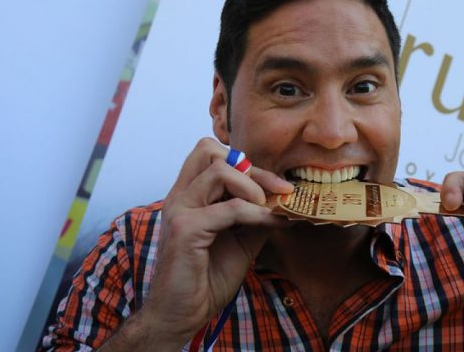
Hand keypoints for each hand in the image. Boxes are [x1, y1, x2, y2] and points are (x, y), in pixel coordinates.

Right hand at [136, 138, 292, 347]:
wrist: (183, 313)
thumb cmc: (207, 278)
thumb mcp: (241, 240)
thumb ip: (255, 216)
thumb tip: (284, 200)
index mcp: (187, 195)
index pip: (211, 154)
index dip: (249, 164)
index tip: (279, 185)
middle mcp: (179, 196)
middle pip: (209, 150)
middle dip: (251, 167)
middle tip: (277, 190)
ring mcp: (179, 209)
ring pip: (219, 170)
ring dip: (253, 187)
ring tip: (268, 208)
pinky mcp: (185, 229)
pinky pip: (230, 208)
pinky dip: (257, 213)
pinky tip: (271, 223)